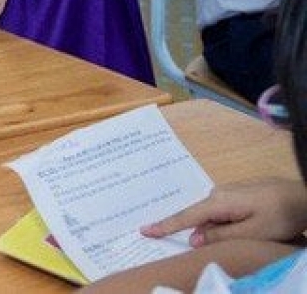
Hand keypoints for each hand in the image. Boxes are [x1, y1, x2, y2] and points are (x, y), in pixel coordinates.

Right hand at [141, 178, 306, 246]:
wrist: (304, 195)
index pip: (186, 217)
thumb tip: (193, 239)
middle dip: (192, 231)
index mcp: (218, 202)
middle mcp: (218, 193)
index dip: (165, 225)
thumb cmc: (280, 214)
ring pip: (211, 216)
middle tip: (186, 242)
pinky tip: (230, 230)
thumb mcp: (252, 231)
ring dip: (211, 229)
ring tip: (219, 237)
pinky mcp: (239, 196)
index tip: (144, 230)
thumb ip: (221, 235)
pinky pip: (221, 212)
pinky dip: (219, 223)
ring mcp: (229, 193)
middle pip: (198, 217)